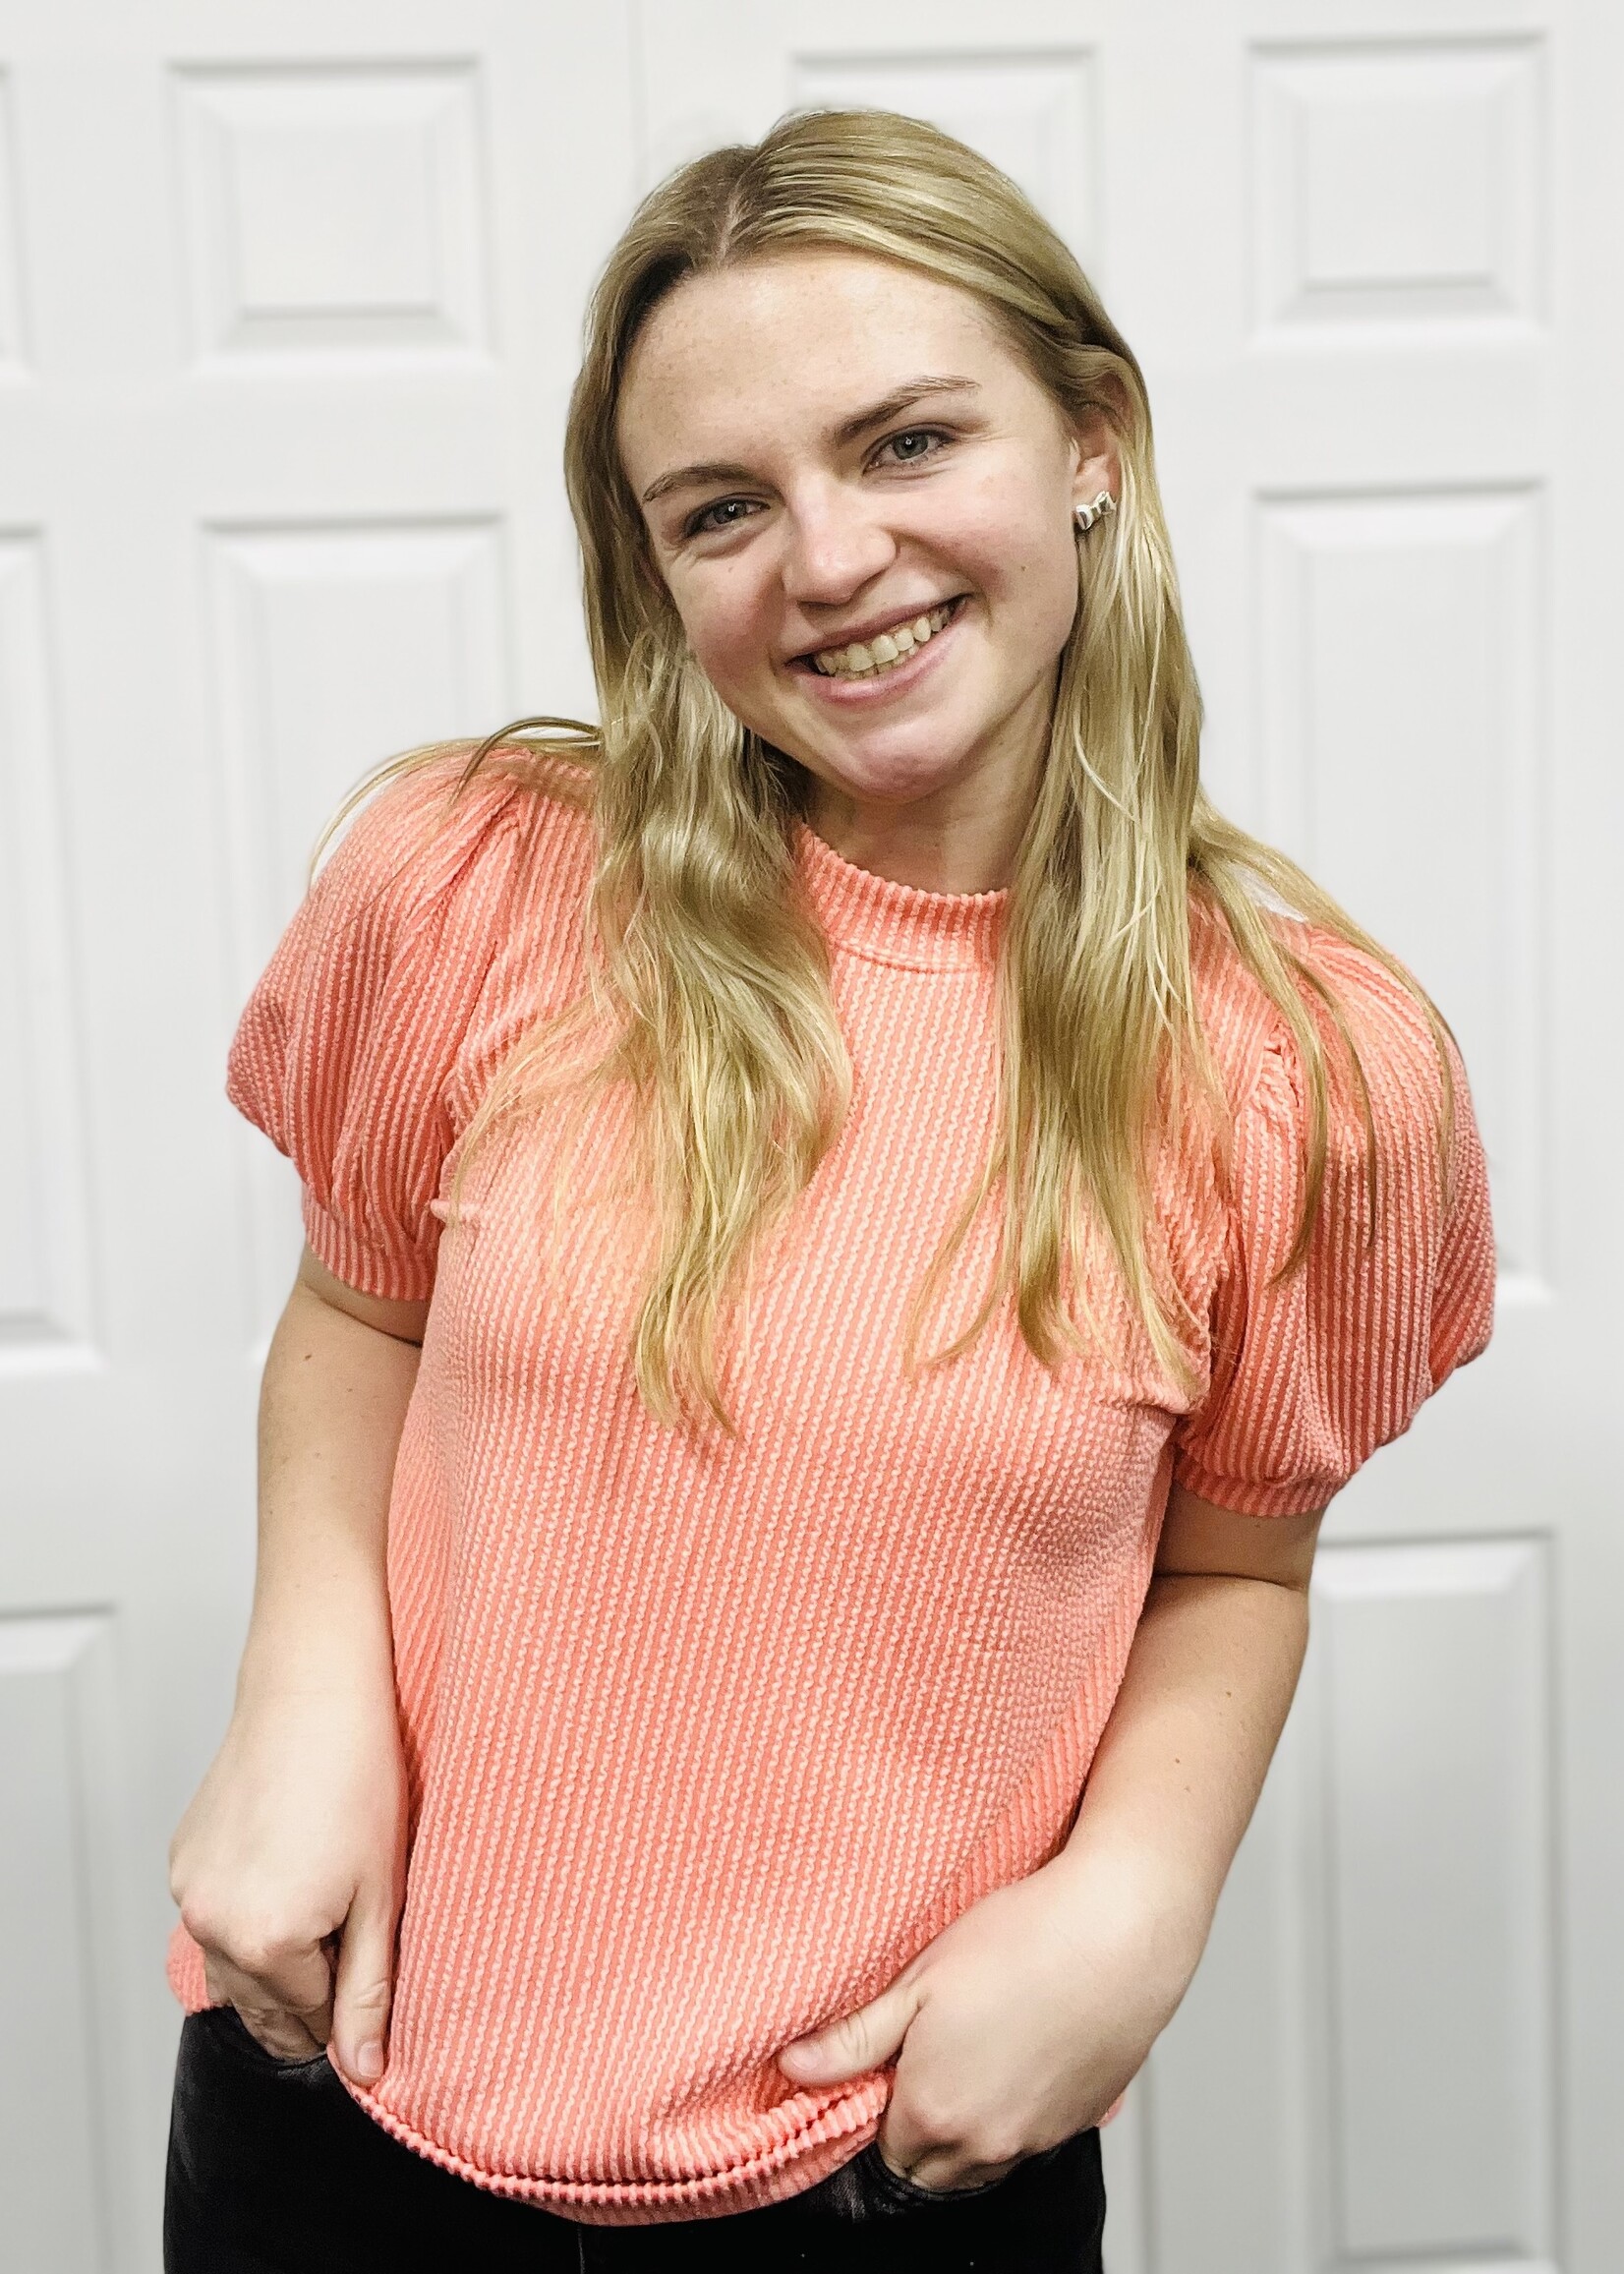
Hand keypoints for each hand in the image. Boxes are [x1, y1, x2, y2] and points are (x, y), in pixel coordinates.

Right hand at [169, 1684, 406, 2081]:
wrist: (313, 1695)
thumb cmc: (359, 1783)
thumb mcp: (382, 1898)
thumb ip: (370, 1993)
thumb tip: (363, 2071)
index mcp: (267, 1944)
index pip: (311, 2021)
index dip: (347, 2008)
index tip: (369, 1982)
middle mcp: (213, 1926)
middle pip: (262, 2007)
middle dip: (307, 1999)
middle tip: (350, 1958)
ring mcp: (189, 1892)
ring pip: (232, 1969)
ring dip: (272, 1965)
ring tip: (321, 1916)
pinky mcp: (182, 1860)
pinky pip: (212, 1920)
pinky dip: (245, 1921)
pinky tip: (285, 1881)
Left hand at [776, 1852, 1194, 2191]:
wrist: (1120, 1931)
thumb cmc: (1022, 1942)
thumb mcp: (919, 1980)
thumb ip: (854, 2038)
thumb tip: (793, 2066)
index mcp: (933, 2114)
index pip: (882, 2150)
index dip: (877, 2106)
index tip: (885, 2061)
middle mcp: (985, 2144)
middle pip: (930, 2167)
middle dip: (916, 2127)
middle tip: (923, 2055)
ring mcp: (1038, 2139)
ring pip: (981, 2159)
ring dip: (966, 2125)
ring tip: (972, 2048)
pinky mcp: (1080, 2122)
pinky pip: (1030, 2139)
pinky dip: (1015, 2112)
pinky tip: (1019, 2052)